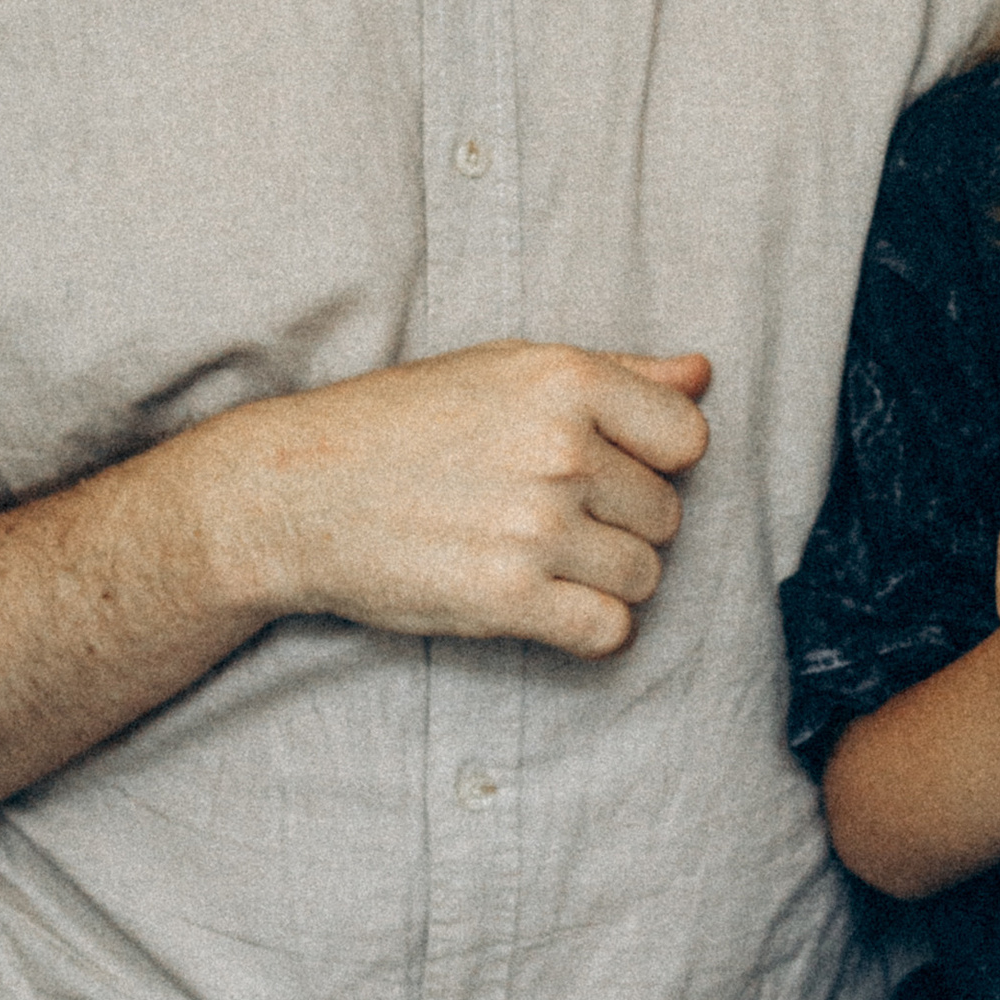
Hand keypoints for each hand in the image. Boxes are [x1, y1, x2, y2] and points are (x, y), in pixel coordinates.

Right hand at [208, 341, 710, 659]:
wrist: (296, 493)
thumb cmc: (400, 424)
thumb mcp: (505, 369)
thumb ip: (616, 373)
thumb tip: (703, 374)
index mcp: (566, 380)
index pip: (688, 438)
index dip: (654, 460)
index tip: (606, 467)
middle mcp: (560, 450)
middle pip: (666, 514)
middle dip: (622, 523)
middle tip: (550, 516)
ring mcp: (536, 527)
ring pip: (645, 575)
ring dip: (605, 578)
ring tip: (541, 558)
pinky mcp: (509, 599)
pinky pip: (610, 630)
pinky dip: (590, 629)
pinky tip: (546, 605)